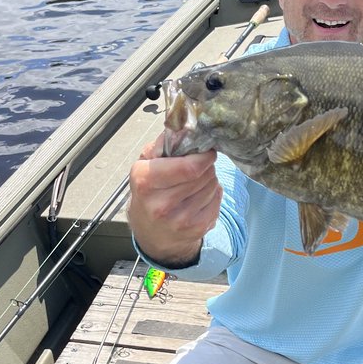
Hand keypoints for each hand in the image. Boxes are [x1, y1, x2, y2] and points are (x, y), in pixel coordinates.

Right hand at [128, 134, 221, 265]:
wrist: (151, 234)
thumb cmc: (149, 194)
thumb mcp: (145, 165)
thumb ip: (162, 144)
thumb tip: (185, 129)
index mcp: (146, 182)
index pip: (188, 167)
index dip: (203, 156)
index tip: (205, 152)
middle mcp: (161, 204)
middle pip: (203, 174)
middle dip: (206, 166)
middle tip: (199, 167)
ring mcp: (180, 220)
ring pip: (213, 186)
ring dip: (210, 180)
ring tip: (197, 183)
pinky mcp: (196, 229)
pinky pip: (217, 202)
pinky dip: (213, 195)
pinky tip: (200, 197)